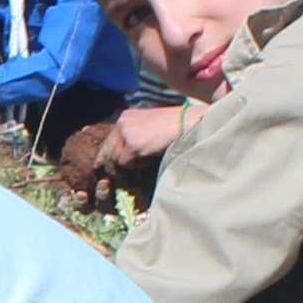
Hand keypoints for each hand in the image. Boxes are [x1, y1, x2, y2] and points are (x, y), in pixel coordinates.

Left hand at [59, 100, 183, 192]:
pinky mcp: (132, 146)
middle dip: (112, 170)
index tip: (111, 175)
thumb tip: (124, 166)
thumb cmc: (183, 130)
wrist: (196, 125)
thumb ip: (138, 142)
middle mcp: (122, 123)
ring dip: (124, 175)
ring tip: (138, 179)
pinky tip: (145, 174)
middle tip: (118, 184)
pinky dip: (132, 175)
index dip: (109, 161)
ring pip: (113, 163)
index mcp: (127, 118)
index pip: (108, 144)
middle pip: (105, 153)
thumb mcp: (154, 132)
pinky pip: (123, 167)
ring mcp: (126, 134)